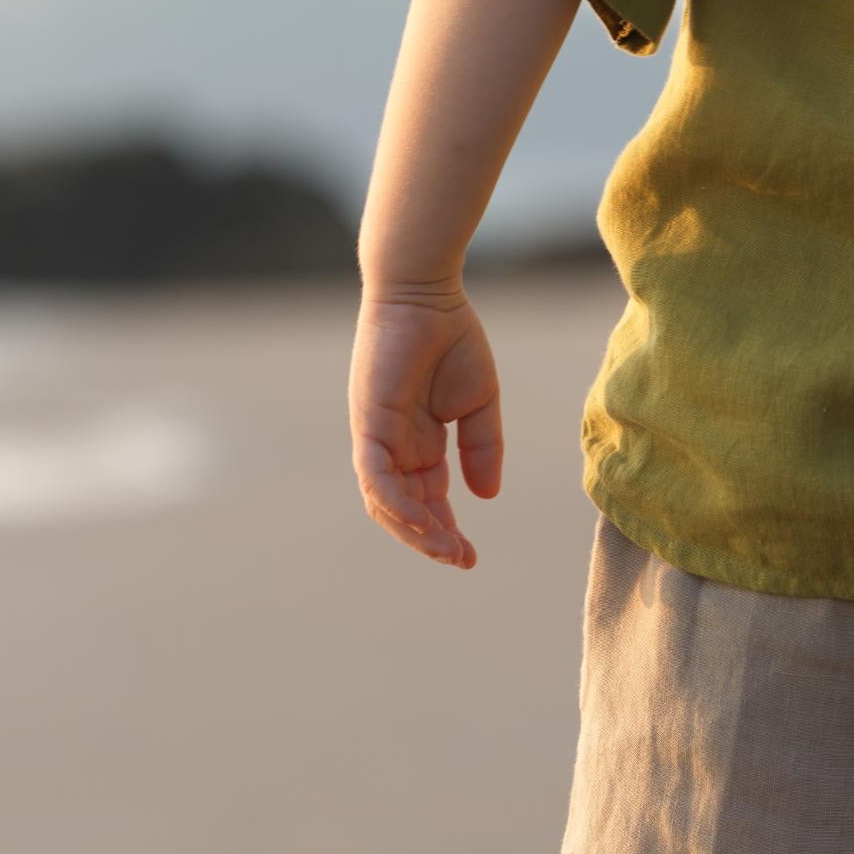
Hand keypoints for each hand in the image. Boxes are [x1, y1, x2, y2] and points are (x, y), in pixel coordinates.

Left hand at [350, 289, 503, 567]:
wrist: (426, 293)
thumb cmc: (451, 338)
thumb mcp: (479, 402)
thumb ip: (482, 447)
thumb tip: (485, 496)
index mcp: (418, 443)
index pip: (427, 499)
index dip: (445, 529)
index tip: (470, 555)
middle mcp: (392, 446)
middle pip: (404, 509)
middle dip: (430, 539)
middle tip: (460, 560)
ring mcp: (376, 436)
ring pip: (384, 501)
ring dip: (414, 530)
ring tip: (446, 551)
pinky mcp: (368, 423)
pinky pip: (375, 475)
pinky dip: (396, 502)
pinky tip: (422, 521)